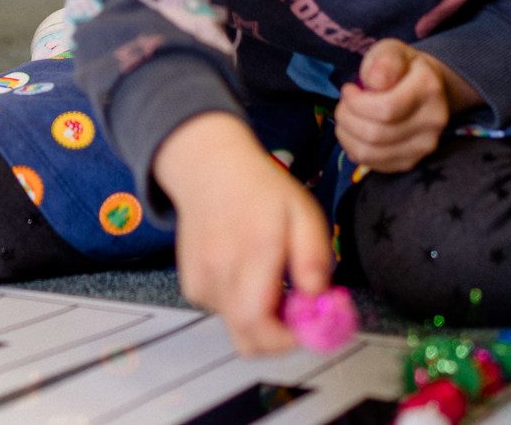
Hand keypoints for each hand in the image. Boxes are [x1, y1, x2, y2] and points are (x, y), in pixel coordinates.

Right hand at [156, 112, 332, 356]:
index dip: (288, 340)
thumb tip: (317, 299)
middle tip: (296, 310)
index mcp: (254, 252)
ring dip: (261, 319)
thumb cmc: (260, 190)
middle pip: (248, 341)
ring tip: (271, 281)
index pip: (260, 324)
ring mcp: (201, 280)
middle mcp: (221, 271)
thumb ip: (314, 258)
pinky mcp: (193, 286)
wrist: (207, 169)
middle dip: (279, 338)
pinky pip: (224, 314)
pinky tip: (247, 274)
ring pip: (239, 329)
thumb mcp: (303, 213)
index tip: (309, 324)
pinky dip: (241, 306)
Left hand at [334, 40, 473, 172]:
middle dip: (347, 118)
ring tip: (346, 118)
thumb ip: (383, 61)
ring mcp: (424, 146)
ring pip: (371, 153)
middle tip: (344, 104)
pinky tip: (354, 133)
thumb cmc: (402, 67)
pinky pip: (374, 164)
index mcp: (428, 88)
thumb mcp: (391, 51)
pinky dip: (354, 149)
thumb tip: (373, 82)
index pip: (386, 109)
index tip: (349, 89)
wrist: (427, 88)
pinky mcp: (412, 161)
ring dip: (346, 135)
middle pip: (375, 134)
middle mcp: (432, 121)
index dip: (356, 102)